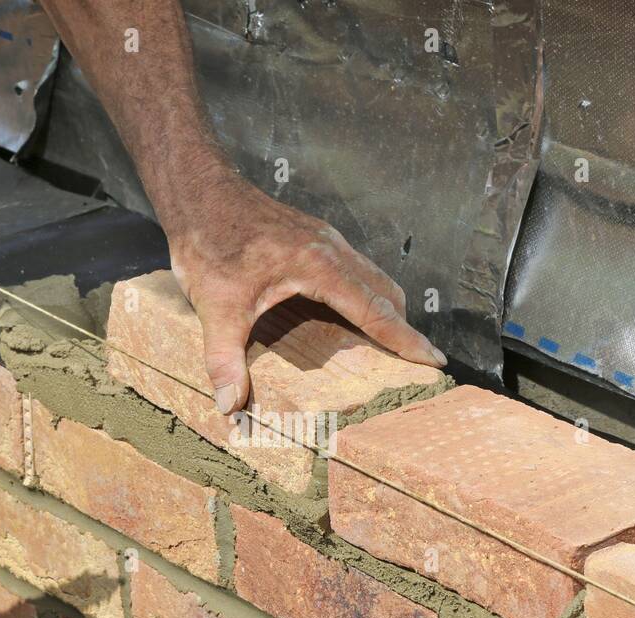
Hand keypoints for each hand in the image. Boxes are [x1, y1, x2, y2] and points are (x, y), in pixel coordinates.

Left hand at [166, 177, 445, 414]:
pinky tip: (353, 316)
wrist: (200, 193)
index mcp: (320, 266)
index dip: (406, 339)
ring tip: (392, 346)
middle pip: (385, 292)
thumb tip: (229, 406)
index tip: (434, 359)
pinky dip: (366, 295)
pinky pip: (355, 269)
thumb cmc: (208, 244)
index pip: (376, 310)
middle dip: (403, 328)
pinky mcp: (314, 237)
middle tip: (417, 363)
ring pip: (373, 278)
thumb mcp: (214, 306)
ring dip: (386, 310)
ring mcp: (326, 239)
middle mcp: (332, 249)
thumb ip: (224, 358)